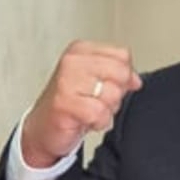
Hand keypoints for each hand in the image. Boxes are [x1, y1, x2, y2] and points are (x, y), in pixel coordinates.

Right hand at [21, 41, 142, 167]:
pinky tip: (85, 120)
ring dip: (106, 110)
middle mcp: (72, 62)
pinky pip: (100, 112)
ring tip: (89, 110)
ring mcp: (66, 81)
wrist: (43, 129)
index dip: (124, 76)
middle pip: (120, 72)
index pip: (122, 55)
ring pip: (112, 93)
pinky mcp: (64, 103)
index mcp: (80, 50)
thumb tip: (136, 80)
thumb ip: (119, 74)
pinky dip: (98, 122)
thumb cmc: (69, 104)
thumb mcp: (95, 81)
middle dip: (116, 93)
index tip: (108, 86)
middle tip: (98, 100)